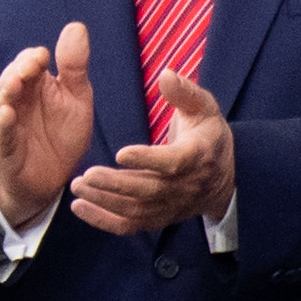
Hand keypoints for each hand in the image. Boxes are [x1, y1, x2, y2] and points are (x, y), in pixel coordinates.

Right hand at [0, 20, 94, 229]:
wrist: (53, 179)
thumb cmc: (62, 135)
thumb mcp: (77, 99)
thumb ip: (74, 66)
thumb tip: (76, 25)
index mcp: (32, 84)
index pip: (26, 62)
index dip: (32, 58)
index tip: (43, 56)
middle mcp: (14, 100)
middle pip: (10, 79)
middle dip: (18, 71)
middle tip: (30, 67)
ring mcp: (5, 124)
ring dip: (6, 93)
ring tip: (15, 84)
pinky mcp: (3, 149)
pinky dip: (1, 125)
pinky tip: (7, 115)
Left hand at [68, 68, 233, 235]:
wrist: (222, 177)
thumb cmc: (208, 134)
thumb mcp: (204, 107)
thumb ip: (184, 91)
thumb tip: (165, 74)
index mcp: (197, 156)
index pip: (172, 162)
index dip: (147, 159)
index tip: (120, 153)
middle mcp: (184, 186)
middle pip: (149, 190)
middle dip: (116, 185)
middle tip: (86, 175)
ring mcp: (171, 206)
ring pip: (137, 211)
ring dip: (105, 201)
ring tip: (77, 186)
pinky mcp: (159, 218)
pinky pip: (131, 226)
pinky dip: (104, 221)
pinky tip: (79, 208)